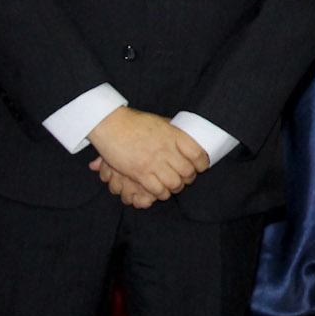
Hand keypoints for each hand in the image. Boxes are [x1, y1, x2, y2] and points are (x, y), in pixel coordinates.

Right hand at [86, 106, 208, 199]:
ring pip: (174, 183)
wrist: (111, 125)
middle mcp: (166, 149)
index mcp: (174, 135)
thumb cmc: (136, 122)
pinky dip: (162, 193)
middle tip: (185, 178)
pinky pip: (158, 190)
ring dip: (176, 187)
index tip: (201, 166)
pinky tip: (161, 190)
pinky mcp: (140, 173)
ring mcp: (153, 162)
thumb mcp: (160, 122)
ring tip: (173, 185)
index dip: (202, 164)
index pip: (198, 154)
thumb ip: (175, 131)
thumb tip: (189, 135)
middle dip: (189, 178)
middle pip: (188, 172)